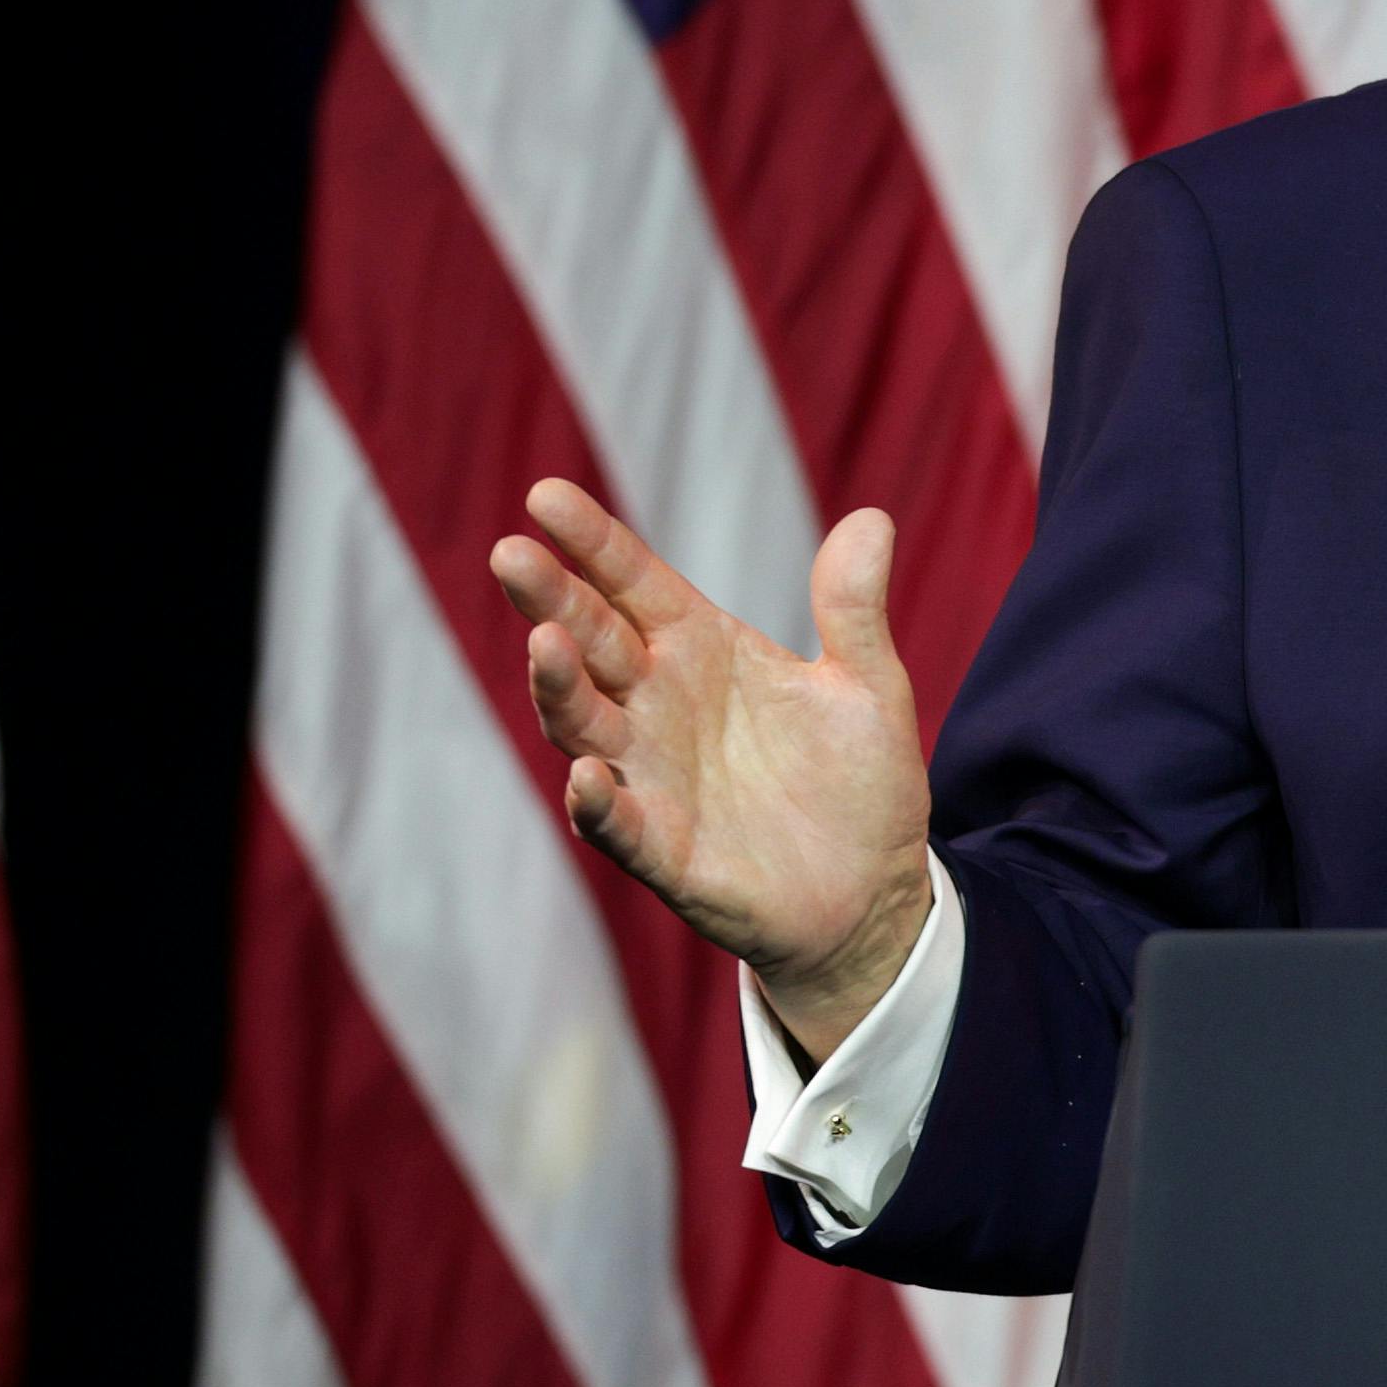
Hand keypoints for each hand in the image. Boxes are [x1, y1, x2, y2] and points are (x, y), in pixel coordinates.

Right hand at [489, 480, 932, 1063]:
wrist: (873, 891)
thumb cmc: (858, 781)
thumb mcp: (868, 687)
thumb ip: (853, 610)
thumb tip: (873, 519)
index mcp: (703, 651)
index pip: (634, 584)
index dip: (591, 543)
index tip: (545, 496)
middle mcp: (660, 705)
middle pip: (591, 641)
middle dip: (551, 599)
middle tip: (513, 554)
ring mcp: (652, 776)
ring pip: (585, 723)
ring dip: (559, 687)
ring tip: (546, 643)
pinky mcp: (663, 850)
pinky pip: (618, 822)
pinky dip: (599, 800)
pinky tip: (590, 774)